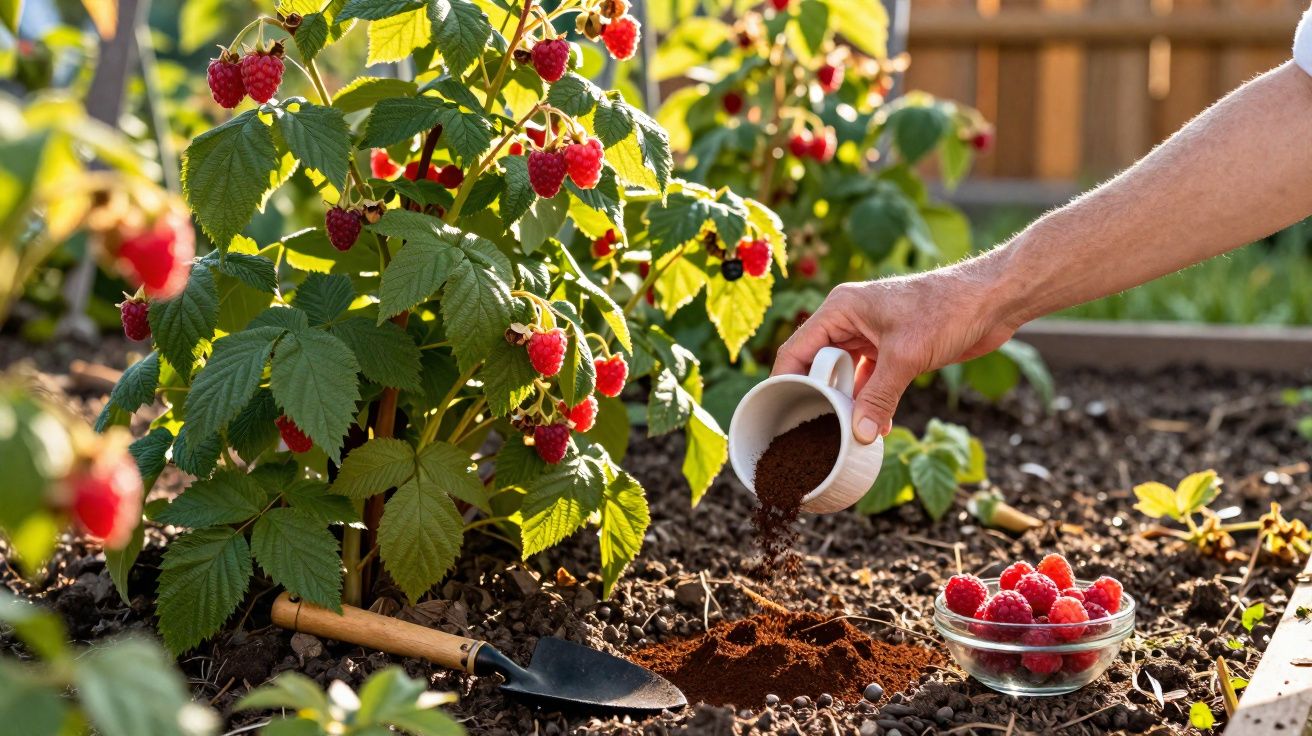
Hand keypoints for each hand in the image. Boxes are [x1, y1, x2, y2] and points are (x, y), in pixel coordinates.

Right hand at [772, 268, 1017, 442]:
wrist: (992, 299)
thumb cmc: (946, 309)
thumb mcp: (905, 357)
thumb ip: (879, 397)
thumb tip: (860, 435)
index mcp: (840, 309)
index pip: (797, 349)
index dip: (785, 380)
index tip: (779, 412)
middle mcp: (850, 321)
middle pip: (818, 365)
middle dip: (819, 397)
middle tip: (816, 431)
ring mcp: (871, 335)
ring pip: (845, 375)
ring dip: (848, 403)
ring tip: (844, 434)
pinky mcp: (892, 349)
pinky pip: (870, 380)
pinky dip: (871, 402)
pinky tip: (876, 428)